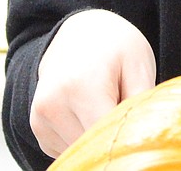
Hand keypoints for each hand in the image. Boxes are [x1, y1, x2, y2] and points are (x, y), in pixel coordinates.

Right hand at [30, 9, 155, 157]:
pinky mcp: (38, 127)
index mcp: (81, 87)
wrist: (83, 31)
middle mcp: (52, 104)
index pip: (104, 139)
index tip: (135, 124)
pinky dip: (80, 137)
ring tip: (103, 104)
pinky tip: (88, 110)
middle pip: (90, 147)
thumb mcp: (139, 65)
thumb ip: (140, 105)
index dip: (124, 137)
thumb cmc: (115, 46)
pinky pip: (66, 148)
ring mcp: (40, 117)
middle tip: (120, 106)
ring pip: (78, 150)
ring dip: (94, 138)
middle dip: (110, 136)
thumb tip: (142, 136)